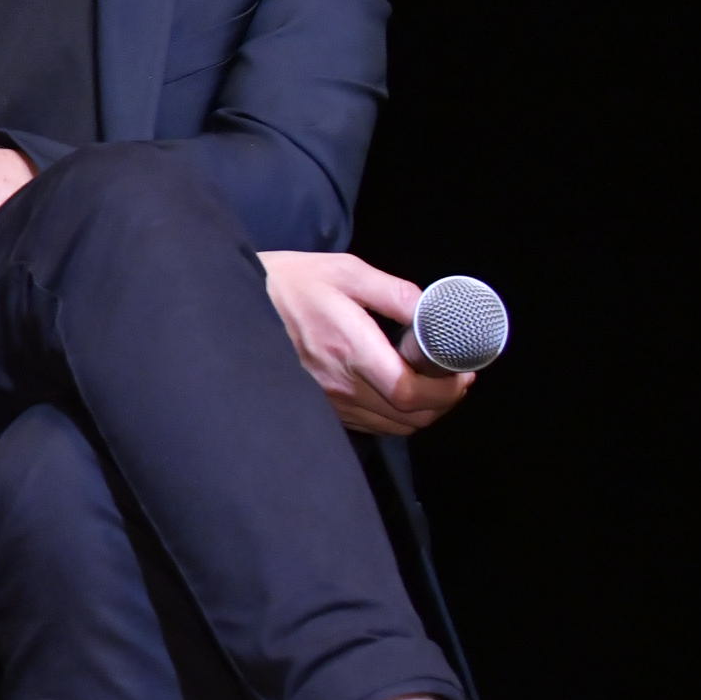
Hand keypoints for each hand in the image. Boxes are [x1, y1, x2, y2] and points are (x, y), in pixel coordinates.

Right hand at [260, 250, 470, 437]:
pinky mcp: (321, 406)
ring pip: (393, 426)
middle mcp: (339, 384)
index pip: (409, 391)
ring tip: (434, 386)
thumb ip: (396, 293)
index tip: (463, 373)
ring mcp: (328, 401)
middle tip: (456, 377)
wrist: (236, 305)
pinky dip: (396, 416)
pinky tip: (399, 392)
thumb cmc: (291, 283)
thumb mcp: (346, 272)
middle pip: (409, 416)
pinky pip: (371, 425)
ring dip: (422, 412)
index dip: (446, 391)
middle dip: (444, 401)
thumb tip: (435, 311)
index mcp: (350, 349)